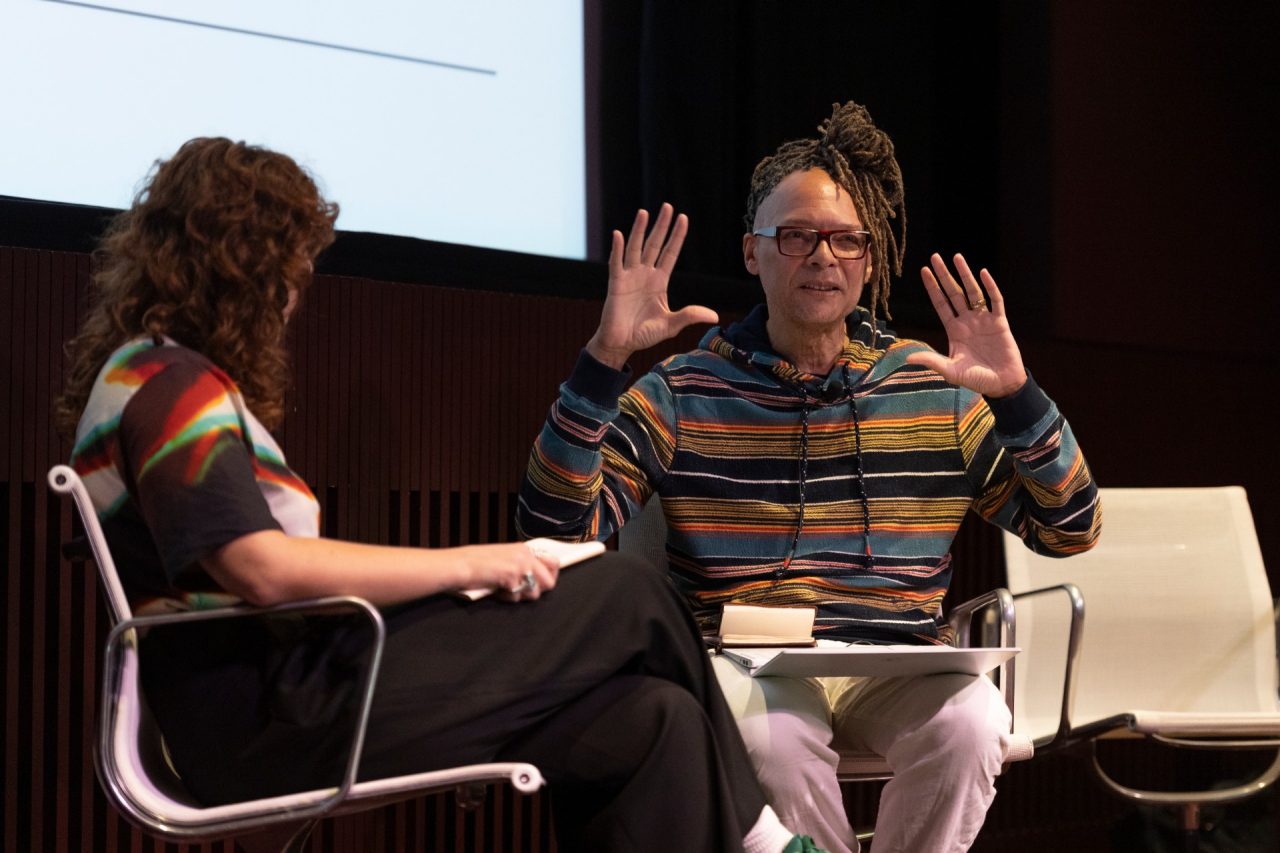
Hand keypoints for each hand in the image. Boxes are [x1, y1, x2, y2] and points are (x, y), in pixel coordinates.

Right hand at [454, 543, 559, 602]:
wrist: (458, 565)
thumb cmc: (474, 564)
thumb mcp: (502, 558)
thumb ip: (519, 565)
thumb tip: (533, 580)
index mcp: (524, 549)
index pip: (553, 563)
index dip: (547, 577)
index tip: (536, 585)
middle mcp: (525, 555)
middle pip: (550, 581)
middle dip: (537, 591)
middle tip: (520, 592)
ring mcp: (520, 565)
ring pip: (535, 592)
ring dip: (519, 597)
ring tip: (504, 591)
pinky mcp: (512, 575)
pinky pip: (518, 597)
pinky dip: (506, 598)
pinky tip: (495, 591)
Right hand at [586, 203, 718, 368]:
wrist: (621, 344)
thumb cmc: (644, 334)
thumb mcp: (671, 325)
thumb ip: (689, 316)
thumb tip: (714, 316)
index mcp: (659, 282)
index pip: (670, 253)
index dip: (676, 236)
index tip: (683, 218)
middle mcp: (644, 275)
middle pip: (654, 245)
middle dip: (661, 226)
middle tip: (667, 206)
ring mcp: (629, 277)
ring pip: (635, 248)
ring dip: (639, 230)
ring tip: (644, 213)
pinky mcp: (615, 284)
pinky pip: (616, 263)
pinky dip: (617, 249)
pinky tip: (618, 234)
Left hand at [905, 253, 1027, 397]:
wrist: (1002, 385)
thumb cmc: (976, 379)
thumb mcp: (950, 370)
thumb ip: (931, 361)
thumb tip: (907, 358)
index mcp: (955, 330)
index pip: (941, 303)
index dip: (932, 287)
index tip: (924, 270)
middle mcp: (968, 321)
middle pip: (954, 292)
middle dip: (944, 275)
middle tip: (935, 257)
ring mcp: (984, 320)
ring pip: (973, 292)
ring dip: (965, 275)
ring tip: (957, 257)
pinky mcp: (1000, 323)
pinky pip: (995, 301)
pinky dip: (990, 287)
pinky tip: (983, 273)